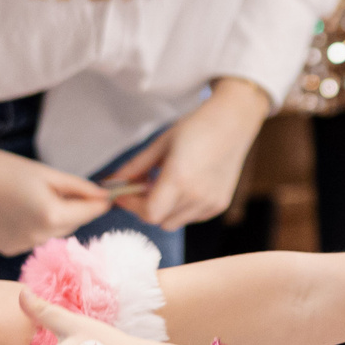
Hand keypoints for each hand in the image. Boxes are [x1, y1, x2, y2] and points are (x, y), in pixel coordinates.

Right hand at [0, 125, 112, 256]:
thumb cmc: (7, 168)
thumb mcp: (48, 174)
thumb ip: (80, 188)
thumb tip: (105, 196)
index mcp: (52, 216)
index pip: (90, 213)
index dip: (99, 202)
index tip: (107, 194)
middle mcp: (40, 238)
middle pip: (71, 224)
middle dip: (73, 209)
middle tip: (58, 188)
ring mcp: (23, 247)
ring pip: (52, 232)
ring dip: (52, 218)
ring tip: (30, 197)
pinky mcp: (9, 250)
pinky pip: (33, 238)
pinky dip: (32, 226)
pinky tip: (15, 211)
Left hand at [102, 78, 272, 228]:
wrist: (233, 122)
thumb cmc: (195, 127)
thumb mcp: (160, 143)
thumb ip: (135, 167)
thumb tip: (112, 182)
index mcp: (179, 179)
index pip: (149, 213)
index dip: (132, 206)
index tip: (123, 194)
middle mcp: (197, 196)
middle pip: (159, 220)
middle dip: (144, 208)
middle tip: (141, 188)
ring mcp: (210, 203)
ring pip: (174, 222)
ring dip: (163, 209)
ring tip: (165, 184)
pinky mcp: (219, 205)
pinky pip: (191, 218)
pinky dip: (181, 209)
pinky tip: (185, 187)